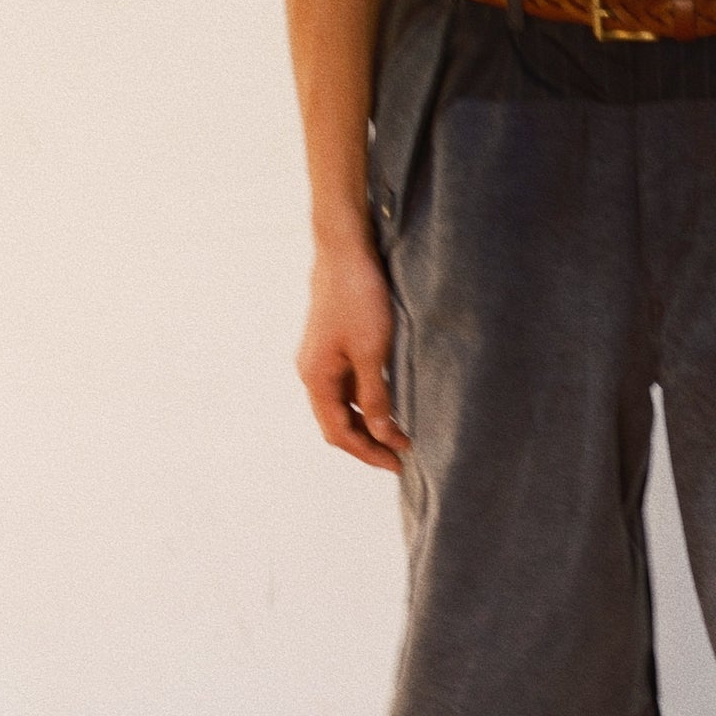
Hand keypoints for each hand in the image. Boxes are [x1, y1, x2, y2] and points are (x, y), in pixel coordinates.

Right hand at [295, 229, 410, 471]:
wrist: (345, 250)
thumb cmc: (358, 297)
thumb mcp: (372, 352)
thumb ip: (374, 397)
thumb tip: (382, 434)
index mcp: (316, 378)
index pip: (338, 433)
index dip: (368, 452)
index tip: (398, 464)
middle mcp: (313, 372)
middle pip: (338, 423)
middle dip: (369, 443)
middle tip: (402, 457)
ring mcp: (322, 359)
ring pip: (343, 405)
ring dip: (369, 424)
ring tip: (400, 436)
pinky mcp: (334, 346)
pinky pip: (349, 386)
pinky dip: (368, 402)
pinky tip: (390, 405)